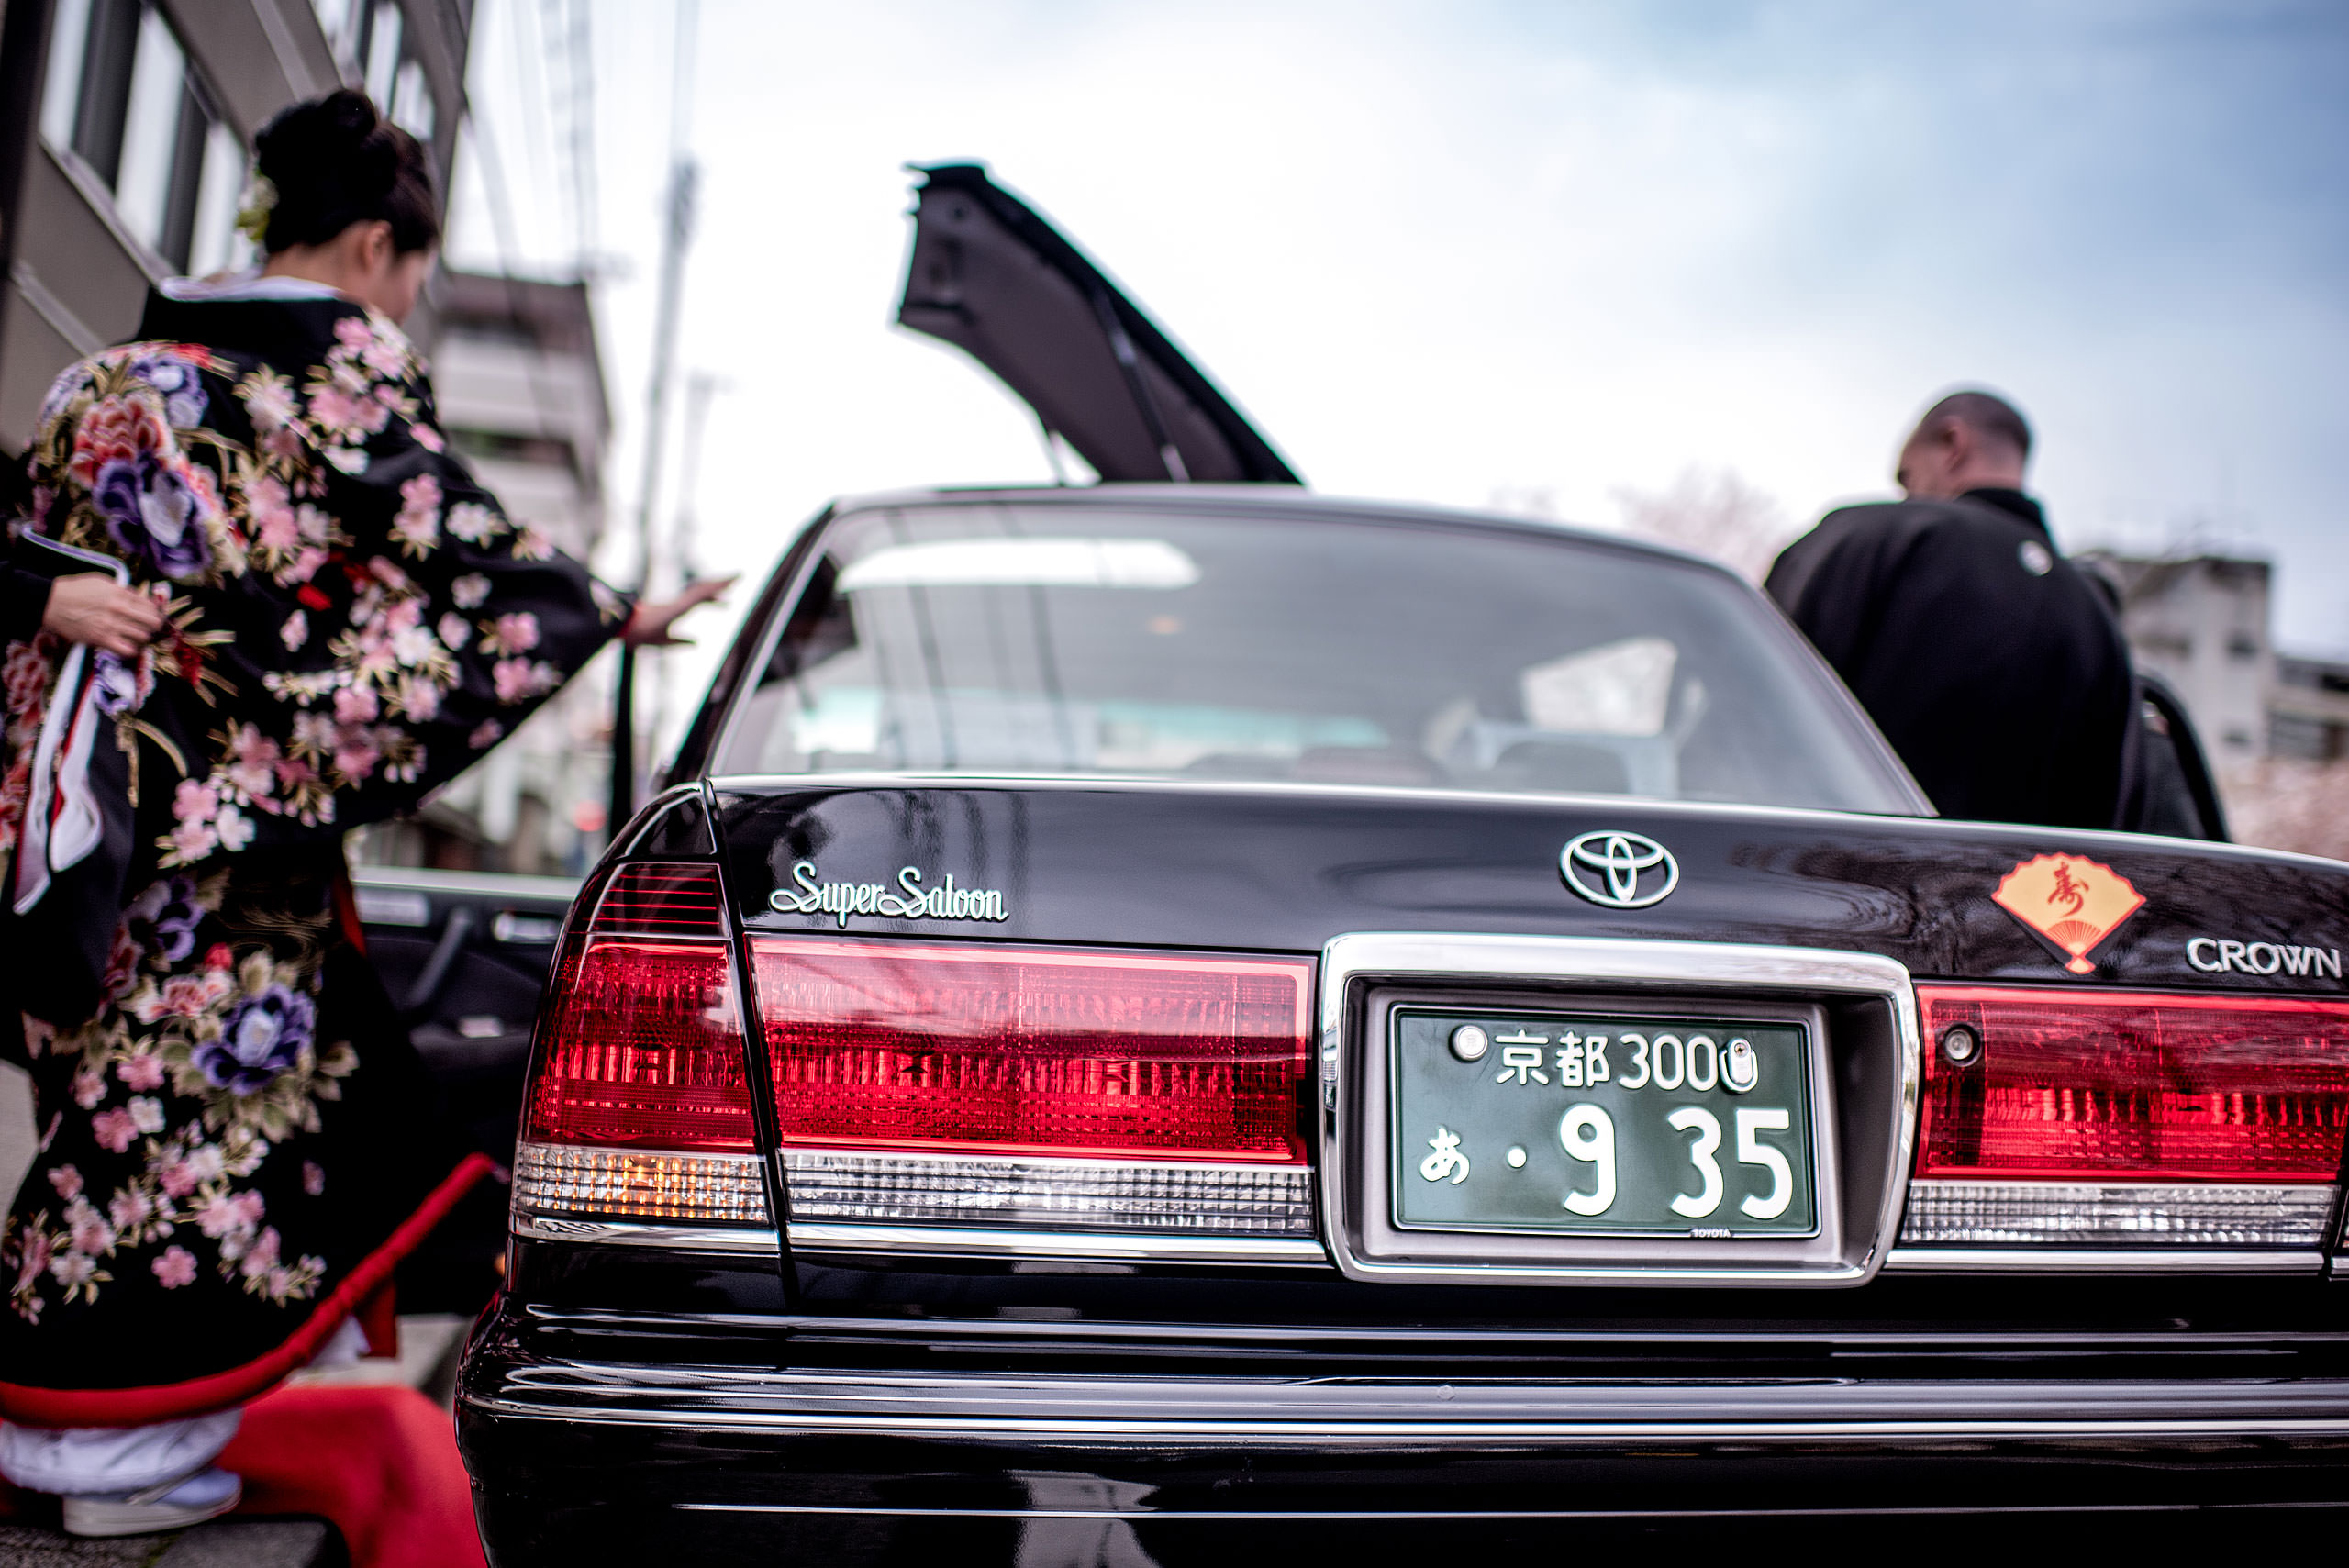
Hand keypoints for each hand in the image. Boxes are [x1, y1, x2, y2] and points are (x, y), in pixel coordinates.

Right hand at [41, 573, 164, 656]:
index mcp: (120, 594)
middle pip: (152, 622)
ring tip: (137, 637)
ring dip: (143, 638)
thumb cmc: (75, 590)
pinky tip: (127, 647)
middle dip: (154, 626)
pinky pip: (127, 650)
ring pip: (143, 636)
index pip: (151, 606)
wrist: (51, 602)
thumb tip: (137, 595)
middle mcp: (119, 610)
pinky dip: (131, 650)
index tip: (152, 616)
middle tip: (149, 628)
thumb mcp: (101, 582)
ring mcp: (111, 625)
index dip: (154, 612)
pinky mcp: (101, 639)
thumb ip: (121, 589)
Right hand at [621, 576, 735, 647]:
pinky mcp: (678, 606)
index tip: (727, 602)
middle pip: (704, 591)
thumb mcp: (666, 641)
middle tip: (737, 580)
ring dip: (719, 583)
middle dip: (720, 586)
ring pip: (703, 589)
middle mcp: (680, 603)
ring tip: (736, 578)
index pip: (700, 601)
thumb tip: (697, 642)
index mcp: (678, 610)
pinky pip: (697, 596)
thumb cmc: (642, 634)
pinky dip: (710, 590)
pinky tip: (722, 587)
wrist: (628, 631)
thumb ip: (681, 642)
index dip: (714, 600)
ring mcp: (680, 603)